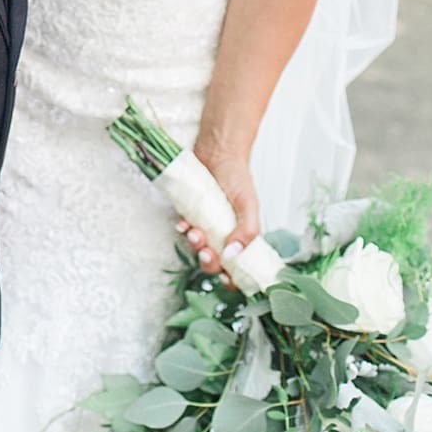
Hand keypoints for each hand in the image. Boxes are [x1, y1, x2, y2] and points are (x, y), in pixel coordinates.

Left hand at [175, 142, 260, 284]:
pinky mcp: (191, 213)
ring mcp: (206, 224)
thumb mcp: (249, 204)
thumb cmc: (238, 177)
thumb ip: (247, 230)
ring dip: (195, 245)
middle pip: (215, 261)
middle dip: (209, 262)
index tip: (225, 278)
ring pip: (198, 247)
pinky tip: (183, 223)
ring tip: (195, 232)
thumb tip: (234, 254)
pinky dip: (182, 229)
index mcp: (241, 236)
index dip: (232, 277)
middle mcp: (224, 233)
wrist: (217, 153)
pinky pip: (184, 229)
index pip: (238, 266)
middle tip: (207, 254)